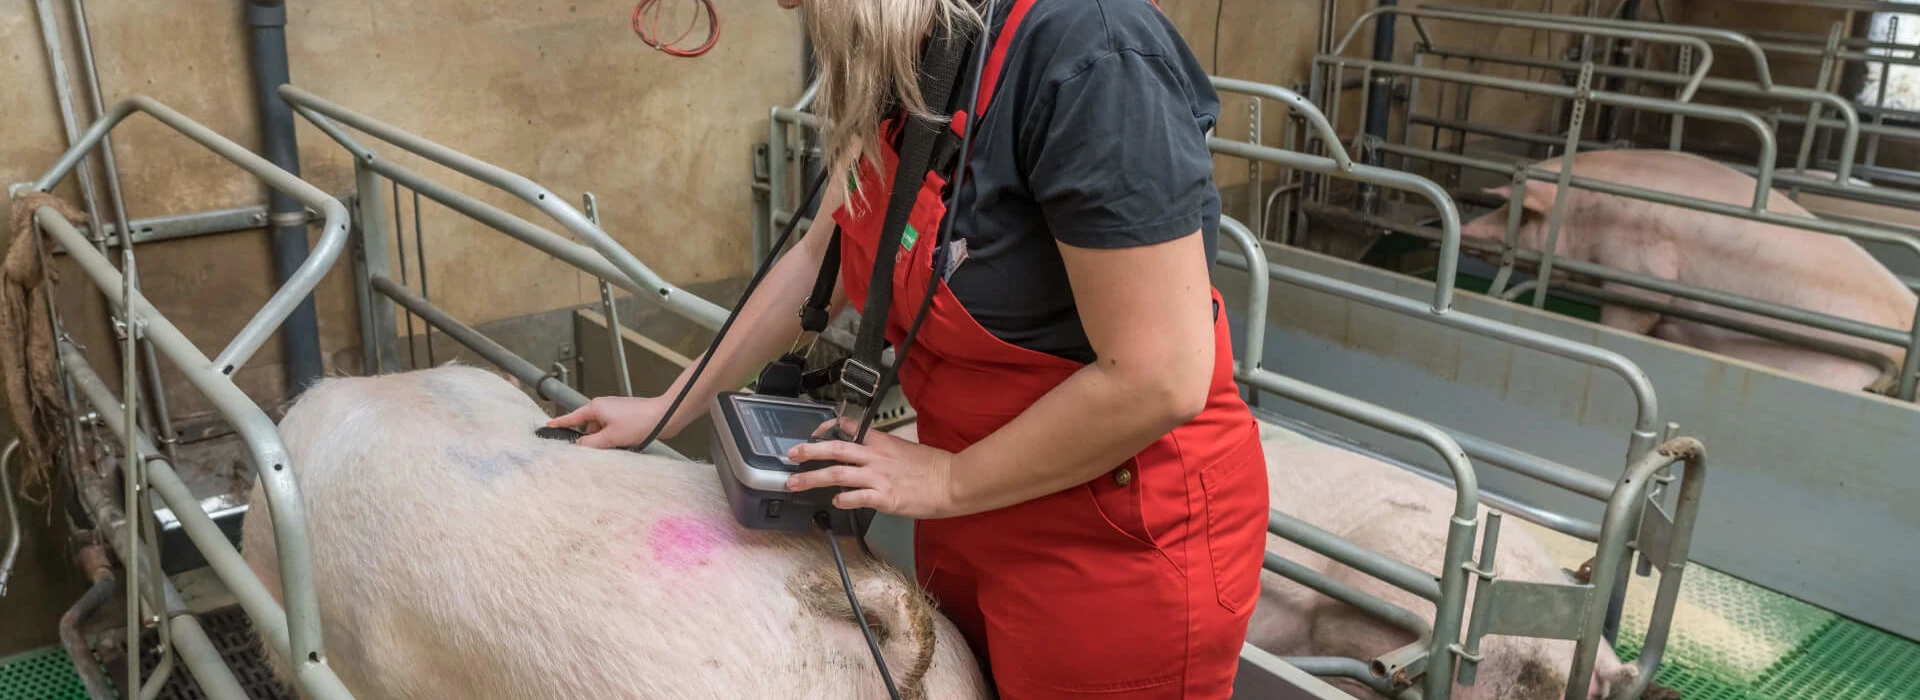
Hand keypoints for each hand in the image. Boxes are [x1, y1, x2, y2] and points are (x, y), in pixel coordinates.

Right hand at [547, 396, 679, 448]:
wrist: (665, 416)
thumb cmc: (639, 422)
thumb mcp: (610, 437)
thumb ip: (590, 444)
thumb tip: (578, 447)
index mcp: (595, 407)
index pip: (572, 417)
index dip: (559, 424)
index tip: (547, 427)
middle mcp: (603, 407)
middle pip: (588, 428)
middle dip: (591, 441)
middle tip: (597, 451)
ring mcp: (615, 413)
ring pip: (601, 432)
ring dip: (605, 442)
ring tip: (617, 447)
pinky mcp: (626, 418)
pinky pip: (612, 432)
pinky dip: (615, 439)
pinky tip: (624, 445)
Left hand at [785, 418, 960, 518]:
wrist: (954, 481)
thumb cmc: (934, 467)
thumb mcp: (905, 449)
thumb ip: (883, 452)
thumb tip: (867, 457)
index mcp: (881, 442)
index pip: (848, 428)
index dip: (826, 429)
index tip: (814, 434)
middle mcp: (875, 457)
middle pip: (834, 449)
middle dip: (809, 452)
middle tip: (791, 456)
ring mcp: (879, 477)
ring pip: (837, 474)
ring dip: (812, 479)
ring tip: (795, 484)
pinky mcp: (885, 498)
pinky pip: (856, 497)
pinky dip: (842, 499)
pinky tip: (834, 502)